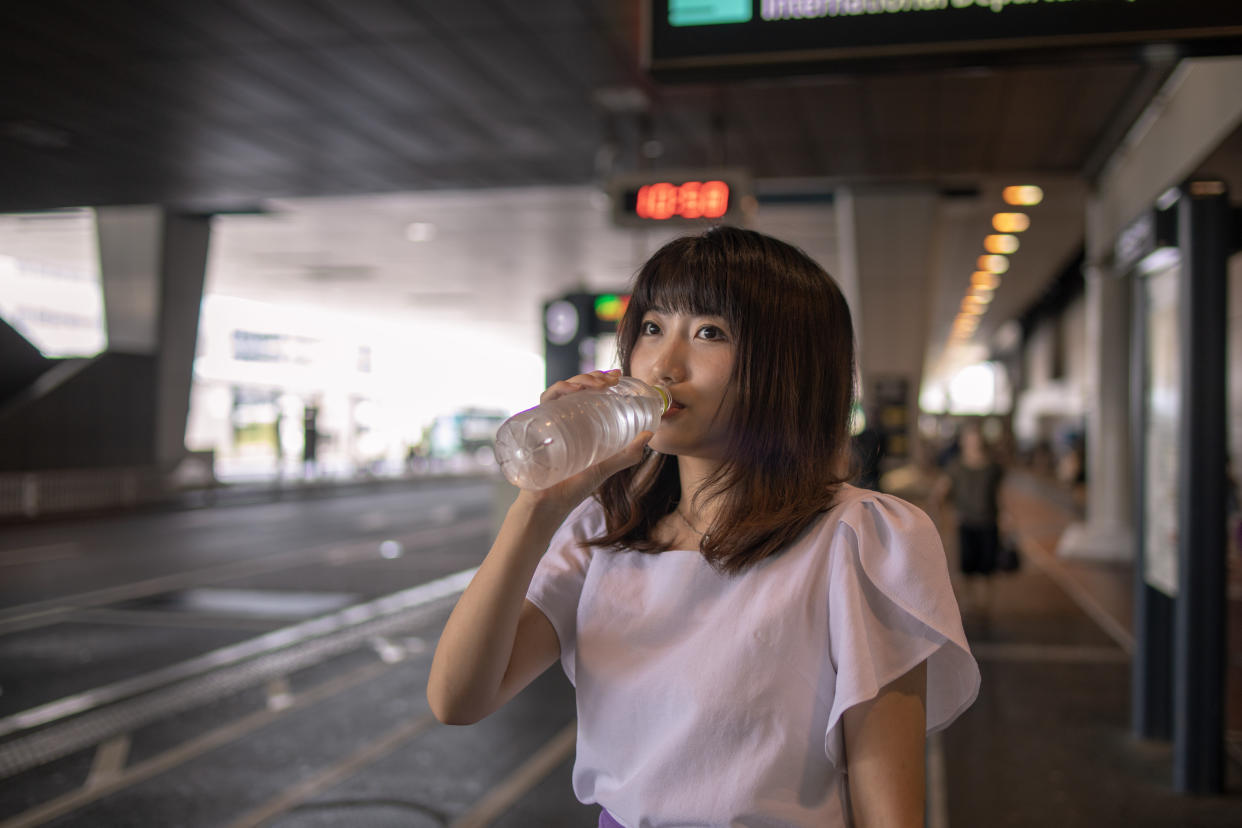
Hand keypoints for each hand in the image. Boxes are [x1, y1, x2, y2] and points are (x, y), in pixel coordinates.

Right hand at [517, 369, 652, 516]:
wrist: (550, 505)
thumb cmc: (574, 488)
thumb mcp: (606, 467)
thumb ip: (627, 454)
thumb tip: (650, 434)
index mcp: (576, 422)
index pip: (586, 392)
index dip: (600, 379)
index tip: (618, 376)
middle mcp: (561, 418)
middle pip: (575, 387)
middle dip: (593, 376)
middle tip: (611, 379)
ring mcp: (548, 420)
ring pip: (561, 389)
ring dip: (580, 380)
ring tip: (597, 385)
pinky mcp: (536, 425)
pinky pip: (545, 400)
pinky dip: (558, 390)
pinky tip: (572, 390)